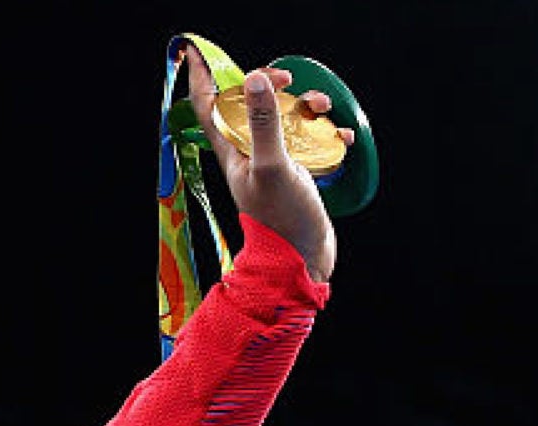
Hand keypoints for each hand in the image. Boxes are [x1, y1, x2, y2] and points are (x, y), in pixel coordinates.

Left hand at [181, 46, 340, 283]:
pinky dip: (326, 134)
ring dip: (305, 105)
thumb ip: (263, 123)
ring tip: (322, 109)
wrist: (304, 257)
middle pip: (251, 105)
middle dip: (270, 85)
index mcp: (233, 151)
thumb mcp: (272, 165)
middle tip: (287, 80)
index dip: (202, 79)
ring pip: (285, 119)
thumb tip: (255, 79)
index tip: (198, 55)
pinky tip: (339, 139)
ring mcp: (274, 162)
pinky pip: (311, 141)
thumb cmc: (283, 218)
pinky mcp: (298, 172)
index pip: (209, 107)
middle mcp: (250, 153)